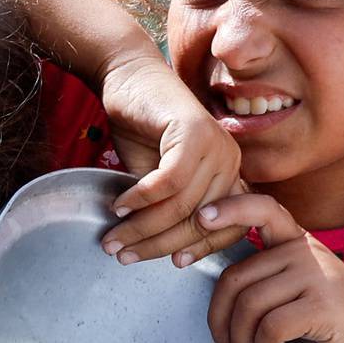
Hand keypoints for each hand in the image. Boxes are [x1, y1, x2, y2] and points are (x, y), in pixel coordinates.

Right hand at [95, 52, 246, 265]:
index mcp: (228, 176)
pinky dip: (140, 199)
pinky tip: (119, 206)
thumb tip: (160, 252)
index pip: (225, 229)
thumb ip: (169, 211)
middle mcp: (230, 161)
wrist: (129, 78)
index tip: (170, 264)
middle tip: (123, 255)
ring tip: (113, 238)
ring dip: (141, 227)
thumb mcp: (159, 180)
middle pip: (198, 222)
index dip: (197, 250)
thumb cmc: (143, 130)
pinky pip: (169, 182)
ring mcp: (217, 145)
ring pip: (181, 205)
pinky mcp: (195, 131)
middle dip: (157, 245)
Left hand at [202, 194, 343, 342]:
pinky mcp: (323, 305)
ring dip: (239, 341)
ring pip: (249, 305)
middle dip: (218, 320)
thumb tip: (219, 298)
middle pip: (235, 279)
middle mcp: (305, 251)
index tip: (201, 218)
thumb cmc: (333, 317)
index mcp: (296, 241)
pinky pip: (271, 326)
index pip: (261, 209)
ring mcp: (316, 275)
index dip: (229, 209)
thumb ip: (270, 277)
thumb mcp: (303, 285)